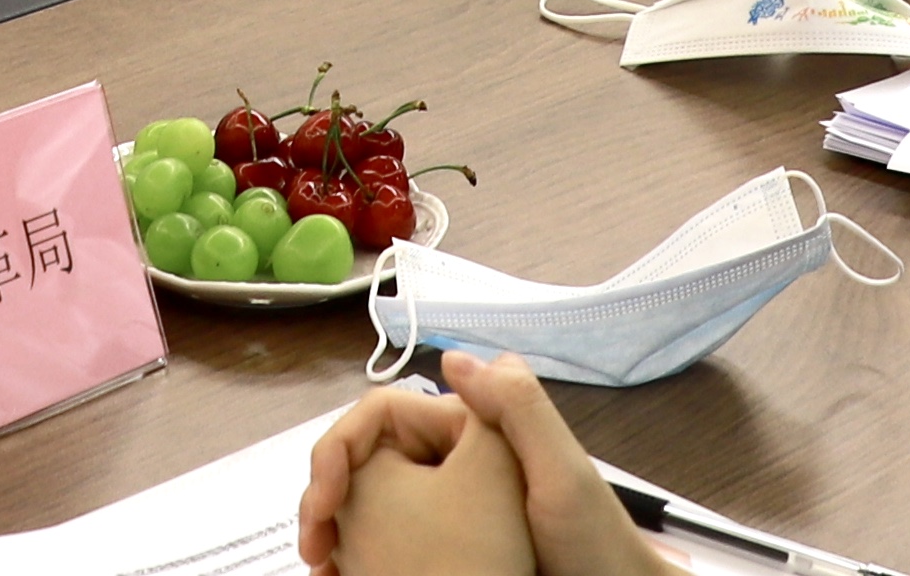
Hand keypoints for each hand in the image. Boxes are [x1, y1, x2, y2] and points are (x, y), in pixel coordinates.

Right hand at [294, 357, 665, 575]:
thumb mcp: (562, 471)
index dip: (341, 448)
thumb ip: (517, 407)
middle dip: (328, 495)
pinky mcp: (447, 546)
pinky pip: (389, 543)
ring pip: (370, 504)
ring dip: (337, 530)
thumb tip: (453, 355)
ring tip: (322, 567)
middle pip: (367, 463)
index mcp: (474, 431)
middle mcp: (456, 463)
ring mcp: (450, 506)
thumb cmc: (597, 543)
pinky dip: (360, 558)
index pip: (383, 417)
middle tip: (312, 545)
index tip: (324, 494)